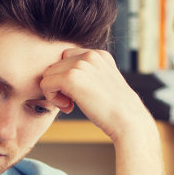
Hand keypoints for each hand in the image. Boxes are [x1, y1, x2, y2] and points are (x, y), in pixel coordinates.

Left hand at [39, 49, 153, 140]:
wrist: (127, 120)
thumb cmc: (115, 109)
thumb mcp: (103, 83)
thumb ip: (87, 75)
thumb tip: (61, 76)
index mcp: (99, 54)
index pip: (67, 57)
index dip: (67, 76)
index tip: (78, 94)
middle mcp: (90, 55)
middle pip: (55, 65)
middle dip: (59, 85)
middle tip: (72, 102)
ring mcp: (81, 64)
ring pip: (48, 74)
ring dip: (55, 92)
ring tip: (70, 105)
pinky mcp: (71, 77)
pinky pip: (46, 84)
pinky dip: (52, 98)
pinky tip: (68, 107)